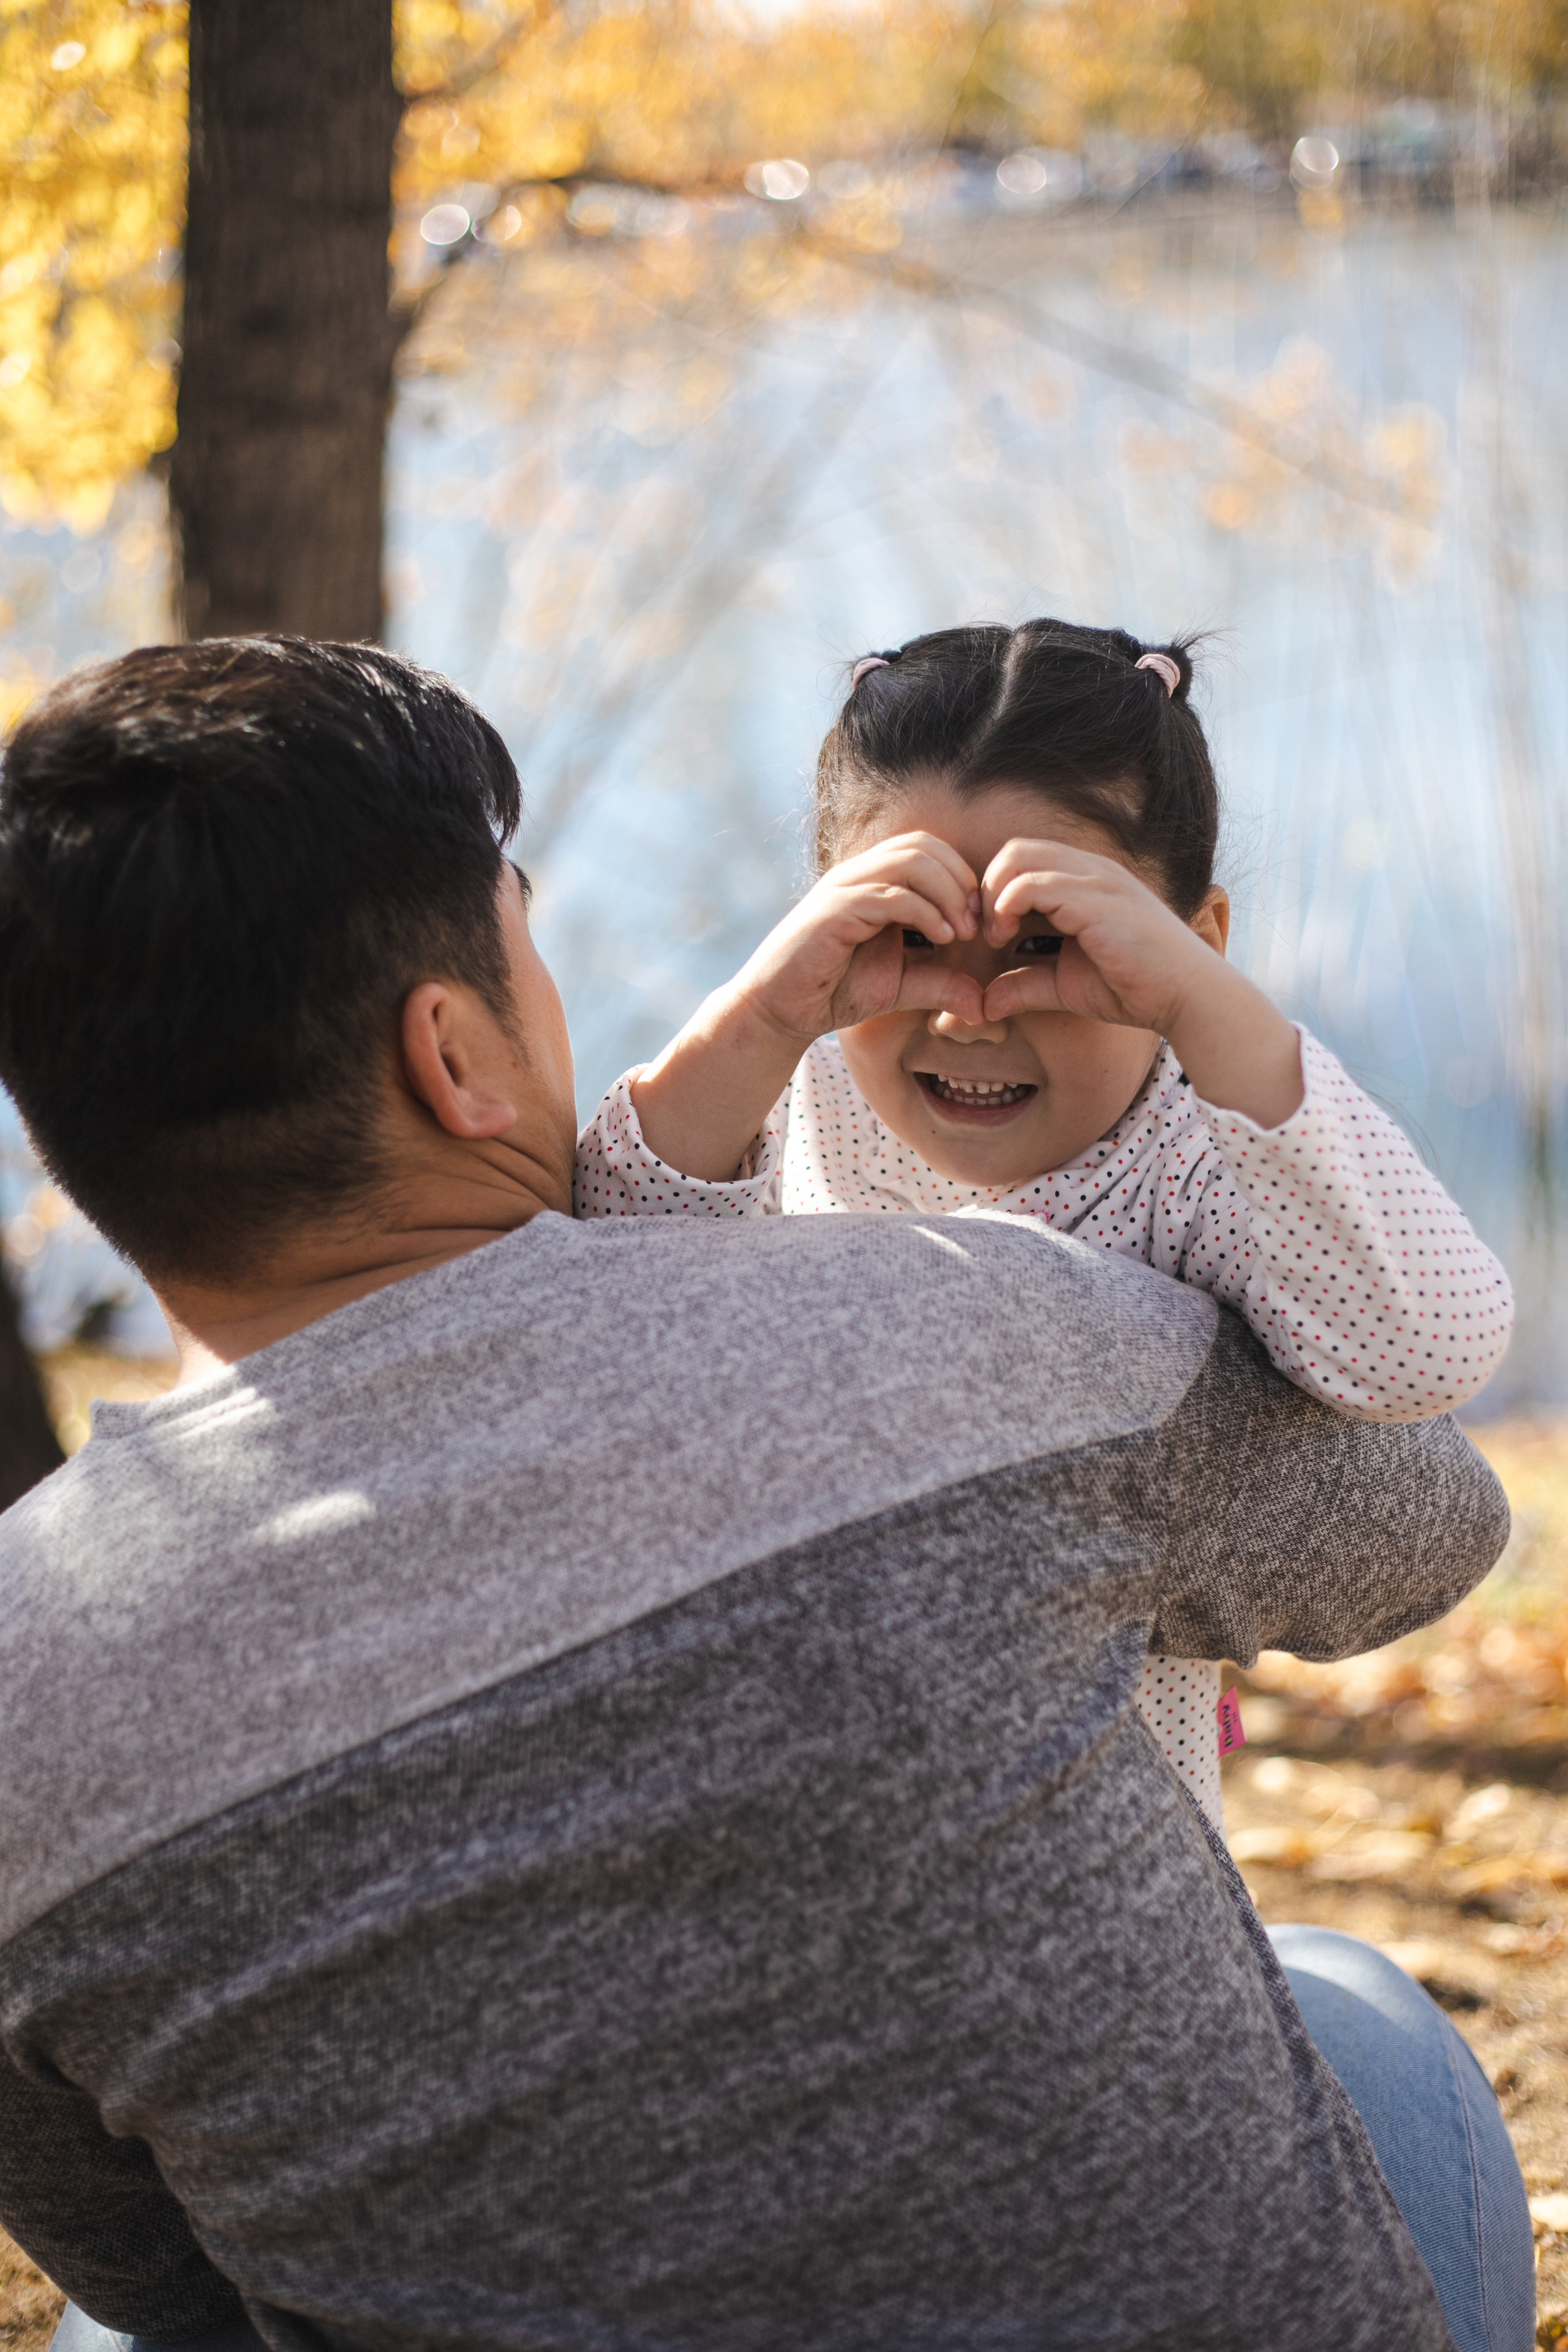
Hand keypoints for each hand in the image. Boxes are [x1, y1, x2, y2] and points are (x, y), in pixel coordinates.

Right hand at [628, 835, 984, 1180]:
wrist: (778, 1011)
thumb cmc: (834, 992)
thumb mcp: (900, 986)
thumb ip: (940, 984)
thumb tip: (982, 1004)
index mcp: (872, 879)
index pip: (928, 849)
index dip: (962, 877)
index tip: (980, 921)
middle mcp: (857, 873)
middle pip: (924, 845)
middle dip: (961, 880)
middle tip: (979, 924)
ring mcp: (844, 888)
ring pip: (910, 861)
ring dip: (948, 893)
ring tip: (964, 933)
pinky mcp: (834, 911)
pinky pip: (890, 895)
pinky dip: (925, 913)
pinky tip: (942, 940)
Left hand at [978, 840, 1214, 1034]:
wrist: (1186, 996)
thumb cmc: (1134, 988)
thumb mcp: (1066, 985)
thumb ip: (1025, 986)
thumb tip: (984, 1004)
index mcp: (1085, 881)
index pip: (1025, 859)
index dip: (994, 891)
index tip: (986, 934)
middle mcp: (1090, 870)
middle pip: (1016, 850)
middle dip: (987, 887)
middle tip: (982, 932)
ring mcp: (1094, 879)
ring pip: (1019, 859)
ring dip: (993, 897)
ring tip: (994, 937)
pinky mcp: (1095, 899)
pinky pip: (1032, 885)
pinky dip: (1006, 907)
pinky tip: (1005, 939)